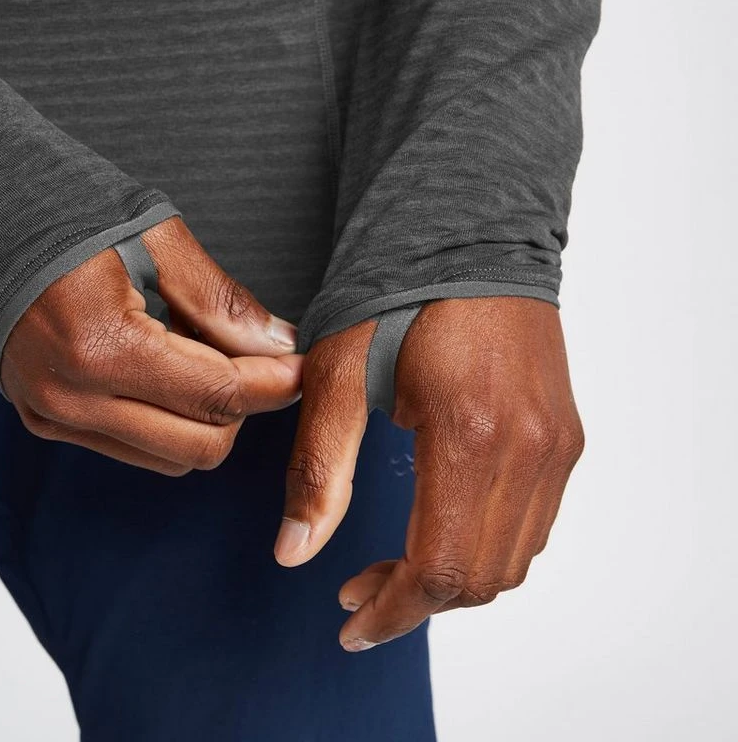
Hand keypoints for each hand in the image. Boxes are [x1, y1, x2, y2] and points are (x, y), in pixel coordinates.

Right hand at [0, 216, 302, 473]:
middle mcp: (71, 398)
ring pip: (169, 459)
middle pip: (200, 446)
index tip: (302, 366)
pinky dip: (166, 422)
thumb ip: (219, 300)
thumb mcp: (154, 237)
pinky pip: (131, 449)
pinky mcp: (44, 421)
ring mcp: (53, 416)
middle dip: (243, 408)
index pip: (216, 394)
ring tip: (201, 357)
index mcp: (100, 346)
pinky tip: (165, 370)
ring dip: (204, 420)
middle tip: (253, 359)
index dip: (275, 385)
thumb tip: (279, 345)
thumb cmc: (65, 211)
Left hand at [274, 297, 584, 650]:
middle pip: (482, 577)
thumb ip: (318, 467)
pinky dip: (486, 547)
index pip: (442, 568)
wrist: (468, 234)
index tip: (351, 622)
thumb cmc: (396, 293)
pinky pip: (534, 523)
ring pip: (514, 559)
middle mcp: (529, 449)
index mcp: (470, 435)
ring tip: (392, 568)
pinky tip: (438, 527)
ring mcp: (556, 443)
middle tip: (357, 592)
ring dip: (453, 580)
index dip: (393, 610)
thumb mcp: (338, 374)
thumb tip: (292, 552)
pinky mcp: (565, 434)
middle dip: (416, 602)